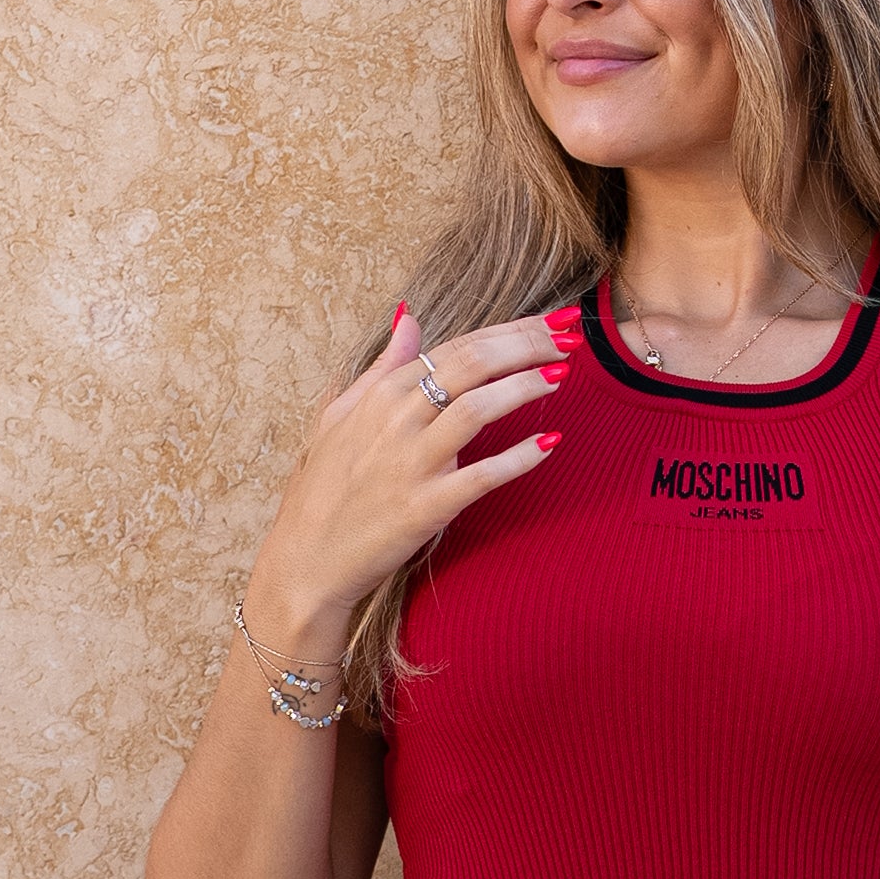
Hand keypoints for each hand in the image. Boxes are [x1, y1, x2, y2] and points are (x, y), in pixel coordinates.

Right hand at [249, 301, 575, 650]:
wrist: (306, 561)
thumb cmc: (324, 489)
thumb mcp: (341, 415)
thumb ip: (382, 365)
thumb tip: (409, 317)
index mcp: (381, 395)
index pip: (457, 346)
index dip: (510, 330)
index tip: (551, 321)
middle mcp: (397, 420)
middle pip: (472, 365)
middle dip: (527, 344)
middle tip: (572, 337)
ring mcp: (412, 463)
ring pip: (477, 409)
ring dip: (524, 387)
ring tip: (563, 373)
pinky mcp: (427, 507)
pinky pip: (482, 476)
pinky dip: (519, 457)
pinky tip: (550, 442)